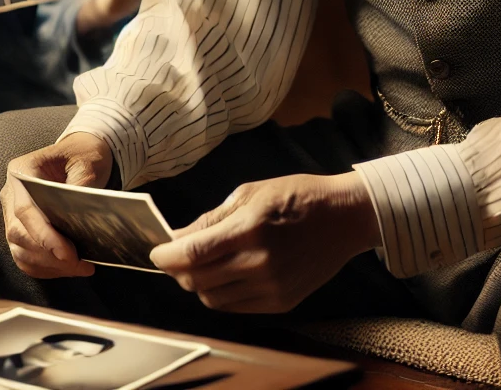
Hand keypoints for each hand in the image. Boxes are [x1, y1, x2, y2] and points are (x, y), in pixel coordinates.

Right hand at [1, 132, 114, 278]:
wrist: (80, 155)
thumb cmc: (82, 155)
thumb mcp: (87, 163)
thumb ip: (80, 187)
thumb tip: (81, 217)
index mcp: (21, 172)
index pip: (25, 210)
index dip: (45, 236)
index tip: (67, 254)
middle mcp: (11, 193)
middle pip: (18, 233)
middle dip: (49, 255)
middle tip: (79, 264)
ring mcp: (11, 213)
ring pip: (19, 249)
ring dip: (48, 265)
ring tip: (78, 267)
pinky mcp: (19, 230)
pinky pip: (24, 257)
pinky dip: (43, 268)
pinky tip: (66, 268)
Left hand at [149, 172, 381, 312]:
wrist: (345, 218)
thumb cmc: (296, 196)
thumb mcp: (250, 194)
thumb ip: (211, 220)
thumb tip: (178, 238)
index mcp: (250, 230)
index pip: (192, 254)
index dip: (166, 257)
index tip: (155, 252)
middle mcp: (260, 263)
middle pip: (197, 281)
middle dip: (178, 270)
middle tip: (174, 258)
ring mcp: (272, 286)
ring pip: (213, 299)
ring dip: (198, 284)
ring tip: (201, 266)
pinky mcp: (282, 301)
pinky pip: (236, 306)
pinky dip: (221, 294)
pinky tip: (225, 276)